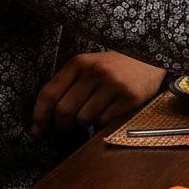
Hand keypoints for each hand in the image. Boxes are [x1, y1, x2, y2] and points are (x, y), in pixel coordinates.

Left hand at [31, 52, 164, 134]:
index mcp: (79, 63)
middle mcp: (95, 72)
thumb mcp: (89, 67)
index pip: (49, 93)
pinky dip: (102, 123)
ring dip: (85, 124)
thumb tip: (44, 118)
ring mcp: (113, 84)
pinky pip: (104, 121)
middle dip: (63, 125)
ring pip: (83, 119)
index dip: (39, 115)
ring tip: (93, 114)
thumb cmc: (114, 67)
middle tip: (68, 126)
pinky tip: (109, 113)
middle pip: (64, 111)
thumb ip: (68, 85)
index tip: (38, 129)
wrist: (150, 59)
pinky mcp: (128, 96)